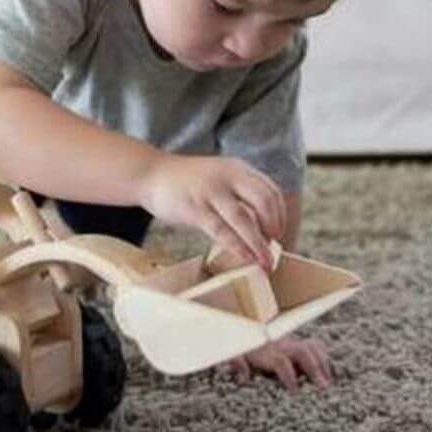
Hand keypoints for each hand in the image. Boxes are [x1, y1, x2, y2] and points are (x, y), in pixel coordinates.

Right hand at [138, 154, 284, 268]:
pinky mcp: (196, 208)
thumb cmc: (187, 182)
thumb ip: (238, 192)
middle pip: (264, 202)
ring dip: (259, 244)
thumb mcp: (219, 176)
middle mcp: (228, 176)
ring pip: (245, 219)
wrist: (151, 174)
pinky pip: (222, 230)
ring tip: (266, 263)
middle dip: (275, 228)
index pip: (271, 191)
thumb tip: (261, 226)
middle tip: (274, 248)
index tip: (279, 234)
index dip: (280, 215)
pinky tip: (245, 258)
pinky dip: (237, 247)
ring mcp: (212, 191)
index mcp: (238, 169)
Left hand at [227, 336, 332, 390]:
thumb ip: (238, 364)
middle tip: (323, 387)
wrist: (244, 322)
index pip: (281, 362)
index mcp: (266, 351)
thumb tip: (243, 378)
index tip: (295, 393)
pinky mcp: (296, 342)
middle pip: (302, 352)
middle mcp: (281, 345)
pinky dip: (323, 356)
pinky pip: (314, 345)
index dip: (289, 377)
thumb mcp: (234, 355)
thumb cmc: (241, 346)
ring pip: (311, 347)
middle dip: (314, 368)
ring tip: (329, 382)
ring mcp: (290, 342)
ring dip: (322, 363)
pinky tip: (328, 372)